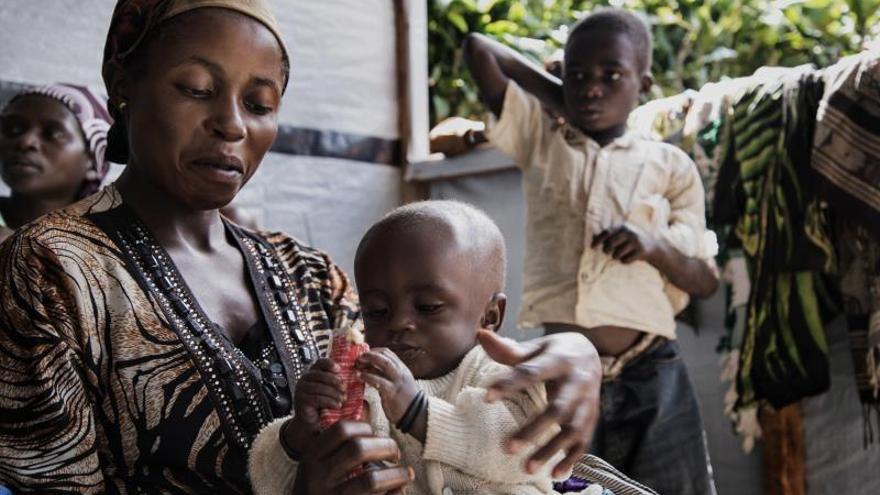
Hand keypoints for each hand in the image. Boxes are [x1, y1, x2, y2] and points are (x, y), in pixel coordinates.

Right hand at [293, 420, 412, 494]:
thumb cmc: (317, 491)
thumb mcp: (317, 468)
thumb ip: (337, 449)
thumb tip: (370, 420)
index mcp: (311, 458)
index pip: (341, 430)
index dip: (365, 428)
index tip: (375, 435)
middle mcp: (318, 478)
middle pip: (359, 449)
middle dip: (386, 447)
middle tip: (395, 453)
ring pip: (372, 480)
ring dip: (396, 474)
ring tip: (406, 474)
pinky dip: (395, 492)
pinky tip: (399, 490)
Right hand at [294, 358, 345, 432]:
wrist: (312, 421)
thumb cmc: (324, 403)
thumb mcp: (331, 390)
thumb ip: (336, 381)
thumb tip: (353, 374)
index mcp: (313, 372)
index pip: (320, 362)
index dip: (329, 364)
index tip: (339, 369)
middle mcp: (305, 378)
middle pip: (320, 375)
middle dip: (335, 381)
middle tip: (345, 389)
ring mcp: (301, 389)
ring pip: (320, 387)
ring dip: (334, 393)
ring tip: (343, 399)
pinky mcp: (300, 400)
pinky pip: (317, 398)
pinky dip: (329, 402)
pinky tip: (337, 405)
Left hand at [356, 348, 419, 422]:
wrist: (416, 415)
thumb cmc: (404, 401)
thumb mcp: (397, 384)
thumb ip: (386, 376)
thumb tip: (370, 369)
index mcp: (402, 369)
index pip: (388, 353)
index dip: (374, 351)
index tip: (364, 354)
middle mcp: (401, 372)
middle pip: (385, 356)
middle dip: (371, 354)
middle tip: (359, 357)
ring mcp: (397, 381)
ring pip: (384, 363)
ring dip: (369, 361)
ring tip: (358, 365)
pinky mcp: (392, 391)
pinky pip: (378, 380)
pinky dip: (367, 376)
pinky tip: (360, 376)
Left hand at [478, 330, 600, 477]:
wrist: (590, 352)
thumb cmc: (552, 352)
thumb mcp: (534, 347)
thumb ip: (508, 349)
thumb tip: (480, 334)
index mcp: (559, 360)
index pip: (531, 373)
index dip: (509, 384)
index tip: (486, 397)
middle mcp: (576, 382)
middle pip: (556, 409)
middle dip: (533, 430)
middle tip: (506, 447)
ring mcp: (586, 402)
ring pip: (572, 429)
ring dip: (551, 450)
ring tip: (527, 468)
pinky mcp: (591, 418)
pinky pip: (584, 441)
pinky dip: (571, 459)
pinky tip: (555, 475)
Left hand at [592, 225, 657, 263]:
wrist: (654, 246)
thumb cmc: (632, 241)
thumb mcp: (622, 235)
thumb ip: (609, 235)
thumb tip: (592, 237)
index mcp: (623, 227)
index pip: (607, 232)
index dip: (598, 240)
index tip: (592, 247)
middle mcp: (629, 233)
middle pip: (610, 244)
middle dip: (607, 250)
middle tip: (608, 252)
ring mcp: (636, 242)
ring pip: (617, 254)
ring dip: (616, 257)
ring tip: (619, 255)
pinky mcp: (641, 251)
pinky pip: (626, 260)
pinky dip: (625, 261)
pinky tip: (629, 258)